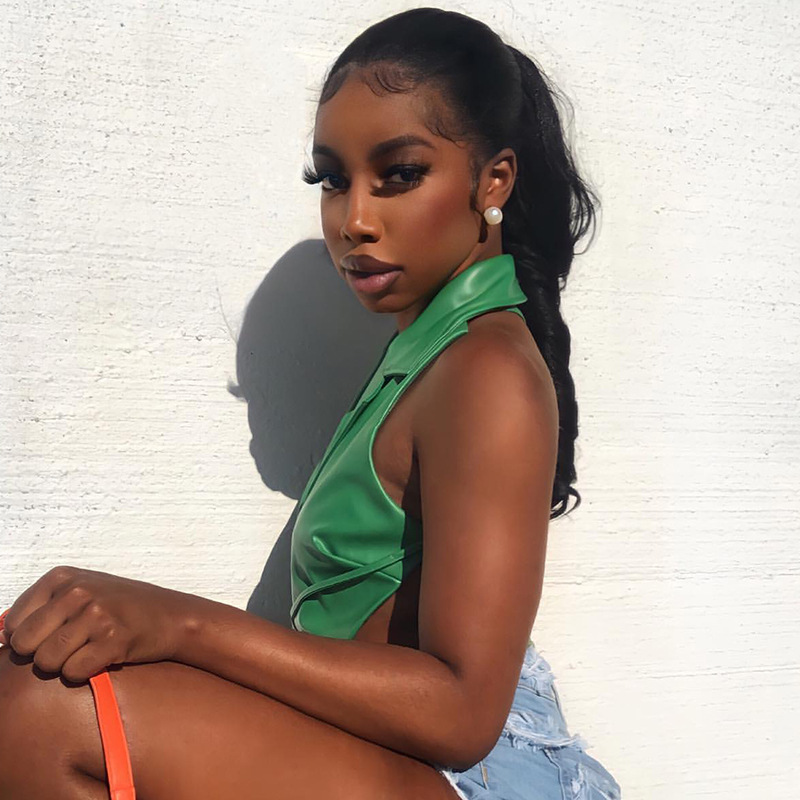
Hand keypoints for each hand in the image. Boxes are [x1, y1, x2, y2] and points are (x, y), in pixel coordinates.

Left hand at [0, 565, 192, 681]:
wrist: (171, 615)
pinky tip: (101, 658)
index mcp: (62, 577)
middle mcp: (78, 591)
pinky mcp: (113, 639)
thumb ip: (41, 608)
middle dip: (41, 654)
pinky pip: (74, 672)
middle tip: (69, 647)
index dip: (27, 638)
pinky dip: (83, 673)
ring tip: (86, 651)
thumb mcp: (80, 591)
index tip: (52, 636)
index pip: (13, 622)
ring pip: (47, 662)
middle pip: (25, 644)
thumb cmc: (120, 606)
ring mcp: (97, 614)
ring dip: (63, 666)